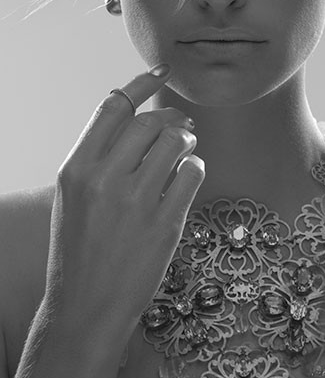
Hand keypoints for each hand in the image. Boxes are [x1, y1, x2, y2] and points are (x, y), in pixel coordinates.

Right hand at [44, 66, 204, 328]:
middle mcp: (104, 179)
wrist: (87, 306)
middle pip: (149, 121)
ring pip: (176, 141)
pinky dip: (195, 168)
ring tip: (185, 151)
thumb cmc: (81, 247)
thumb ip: (102, 156)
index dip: (141, 84)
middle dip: (171, 119)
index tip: (162, 71)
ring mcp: (136, 201)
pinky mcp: (166, 223)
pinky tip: (187, 178)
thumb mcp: (75, 196)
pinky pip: (193, 173)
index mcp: (76, 168)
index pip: (112, 107)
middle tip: (182, 127)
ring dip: (187, 140)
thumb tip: (146, 118)